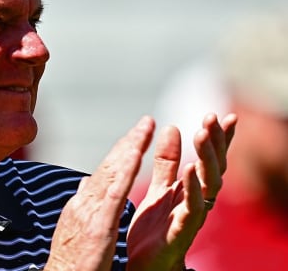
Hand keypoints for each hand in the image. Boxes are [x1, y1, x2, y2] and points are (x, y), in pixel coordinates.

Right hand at [45, 116, 154, 270]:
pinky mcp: (98, 226)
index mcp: (80, 207)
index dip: (121, 153)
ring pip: (112, 173)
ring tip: (146, 128)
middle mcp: (82, 204)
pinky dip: (125, 170)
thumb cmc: (70, 266)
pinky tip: (137, 154)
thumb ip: (83, 208)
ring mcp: (88, 213)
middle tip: (147, 122)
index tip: (136, 137)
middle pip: (108, 168)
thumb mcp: (77, 233)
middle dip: (129, 142)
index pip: (103, 175)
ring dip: (130, 148)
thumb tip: (85, 184)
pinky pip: (114, 193)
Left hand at [126, 113, 236, 270]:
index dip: (220, 140)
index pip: (210, 161)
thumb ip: (165, 162)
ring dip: (206, 160)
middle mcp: (197, 202)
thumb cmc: (155, 230)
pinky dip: (192, 190)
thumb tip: (171, 126)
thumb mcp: (159, 189)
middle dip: (214, 143)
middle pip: (213, 169)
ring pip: (208, 187)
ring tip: (201, 135)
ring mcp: (191, 218)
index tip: (226, 115)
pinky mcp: (179, 233)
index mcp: (190, 190)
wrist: (143, 267)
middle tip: (211, 118)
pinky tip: (188, 171)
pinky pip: (191, 210)